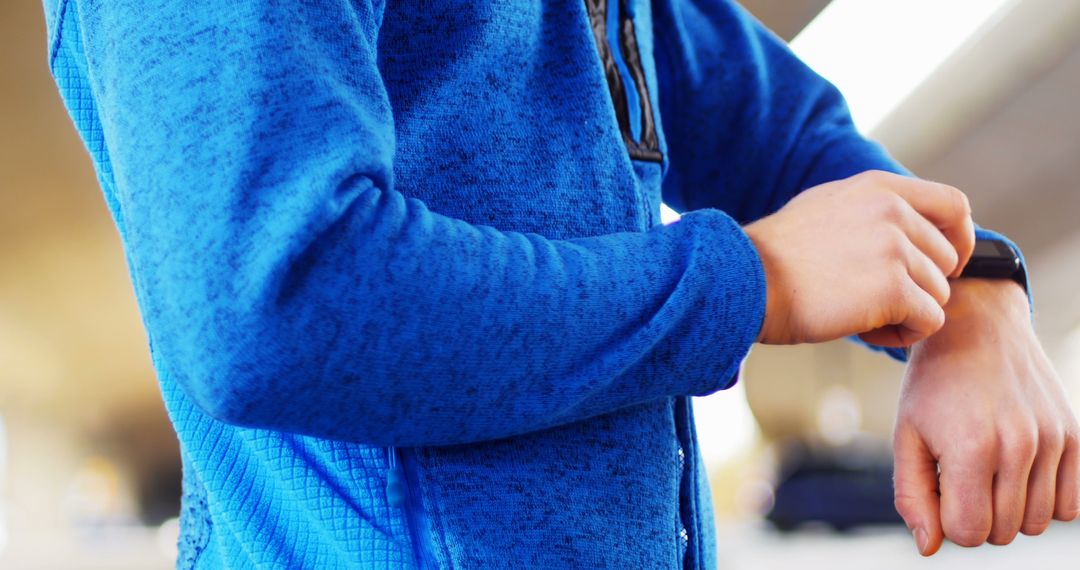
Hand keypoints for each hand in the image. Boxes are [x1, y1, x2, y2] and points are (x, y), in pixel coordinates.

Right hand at [744, 170, 974, 345]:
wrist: (745, 280)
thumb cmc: (776, 255)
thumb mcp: (826, 207)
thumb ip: (872, 210)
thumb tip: (908, 230)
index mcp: (878, 187)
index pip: (954, 205)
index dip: (959, 240)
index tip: (944, 264)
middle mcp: (892, 211)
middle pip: (947, 259)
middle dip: (919, 287)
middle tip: (876, 301)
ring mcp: (895, 248)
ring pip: (938, 294)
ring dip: (906, 314)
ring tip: (861, 315)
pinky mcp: (894, 288)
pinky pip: (928, 322)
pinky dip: (902, 335)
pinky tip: (865, 330)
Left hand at [893, 279, 1079, 554]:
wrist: (976, 329)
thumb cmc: (933, 386)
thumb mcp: (906, 435)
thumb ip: (912, 495)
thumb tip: (930, 547)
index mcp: (971, 447)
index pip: (968, 532)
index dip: (947, 520)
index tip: (939, 487)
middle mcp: (1019, 446)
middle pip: (1002, 532)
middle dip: (976, 514)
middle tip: (960, 474)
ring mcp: (1052, 440)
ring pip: (1035, 523)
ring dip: (1009, 509)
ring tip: (987, 469)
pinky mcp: (1074, 436)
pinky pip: (1070, 506)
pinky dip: (1045, 501)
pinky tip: (1018, 472)